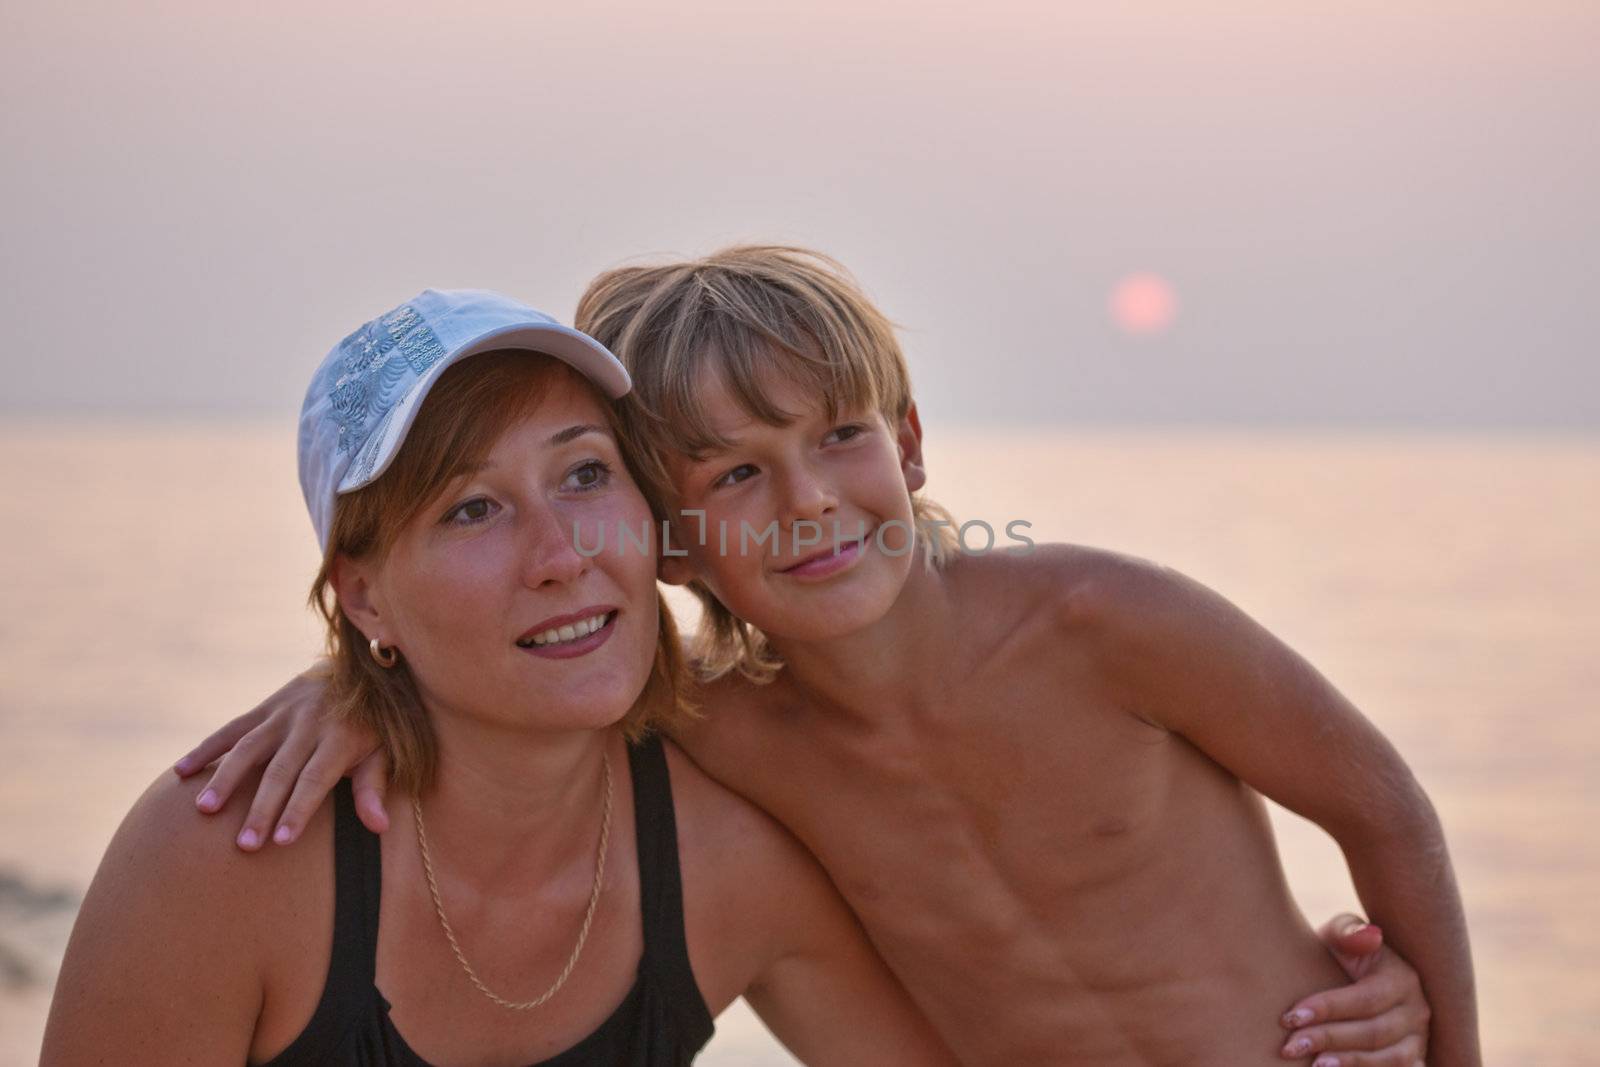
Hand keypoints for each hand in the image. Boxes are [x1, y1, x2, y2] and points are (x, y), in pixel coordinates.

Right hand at [172, 666, 386, 847]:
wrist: (360, 666)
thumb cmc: (375, 723)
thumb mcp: (385, 750)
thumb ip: (374, 786)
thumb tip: (380, 826)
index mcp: (340, 738)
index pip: (315, 779)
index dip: (299, 809)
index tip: (282, 840)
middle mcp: (309, 724)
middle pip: (280, 771)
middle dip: (261, 808)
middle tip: (245, 845)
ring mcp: (283, 714)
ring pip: (249, 748)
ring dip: (226, 778)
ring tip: (205, 809)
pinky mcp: (265, 707)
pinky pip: (231, 729)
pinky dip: (206, 748)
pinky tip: (181, 771)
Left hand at [1278, 913, 1429, 1065]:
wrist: (1350, 975)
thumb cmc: (1342, 953)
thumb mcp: (1342, 934)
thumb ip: (1348, 931)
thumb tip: (1370, 936)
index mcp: (1403, 977)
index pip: (1366, 999)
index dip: (1328, 1009)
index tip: (1289, 1017)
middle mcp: (1417, 1011)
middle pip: (1374, 1032)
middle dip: (1329, 1039)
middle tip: (1289, 1046)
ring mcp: (1419, 1039)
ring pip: (1389, 1059)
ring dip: (1350, 1063)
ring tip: (1314, 1065)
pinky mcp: (1413, 1060)